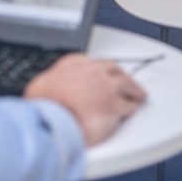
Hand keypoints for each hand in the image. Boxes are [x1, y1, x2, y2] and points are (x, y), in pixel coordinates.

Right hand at [25, 54, 145, 145]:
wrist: (51, 118)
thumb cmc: (44, 106)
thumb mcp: (42, 83)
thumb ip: (56, 80)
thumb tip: (55, 85)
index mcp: (75, 64)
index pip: (95, 62)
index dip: (103, 70)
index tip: (106, 73)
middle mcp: (93, 72)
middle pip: (115, 70)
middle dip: (123, 76)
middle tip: (128, 81)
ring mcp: (107, 87)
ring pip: (127, 85)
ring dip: (134, 90)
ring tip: (138, 95)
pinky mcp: (114, 106)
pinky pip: (129, 106)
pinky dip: (131, 108)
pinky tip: (132, 110)